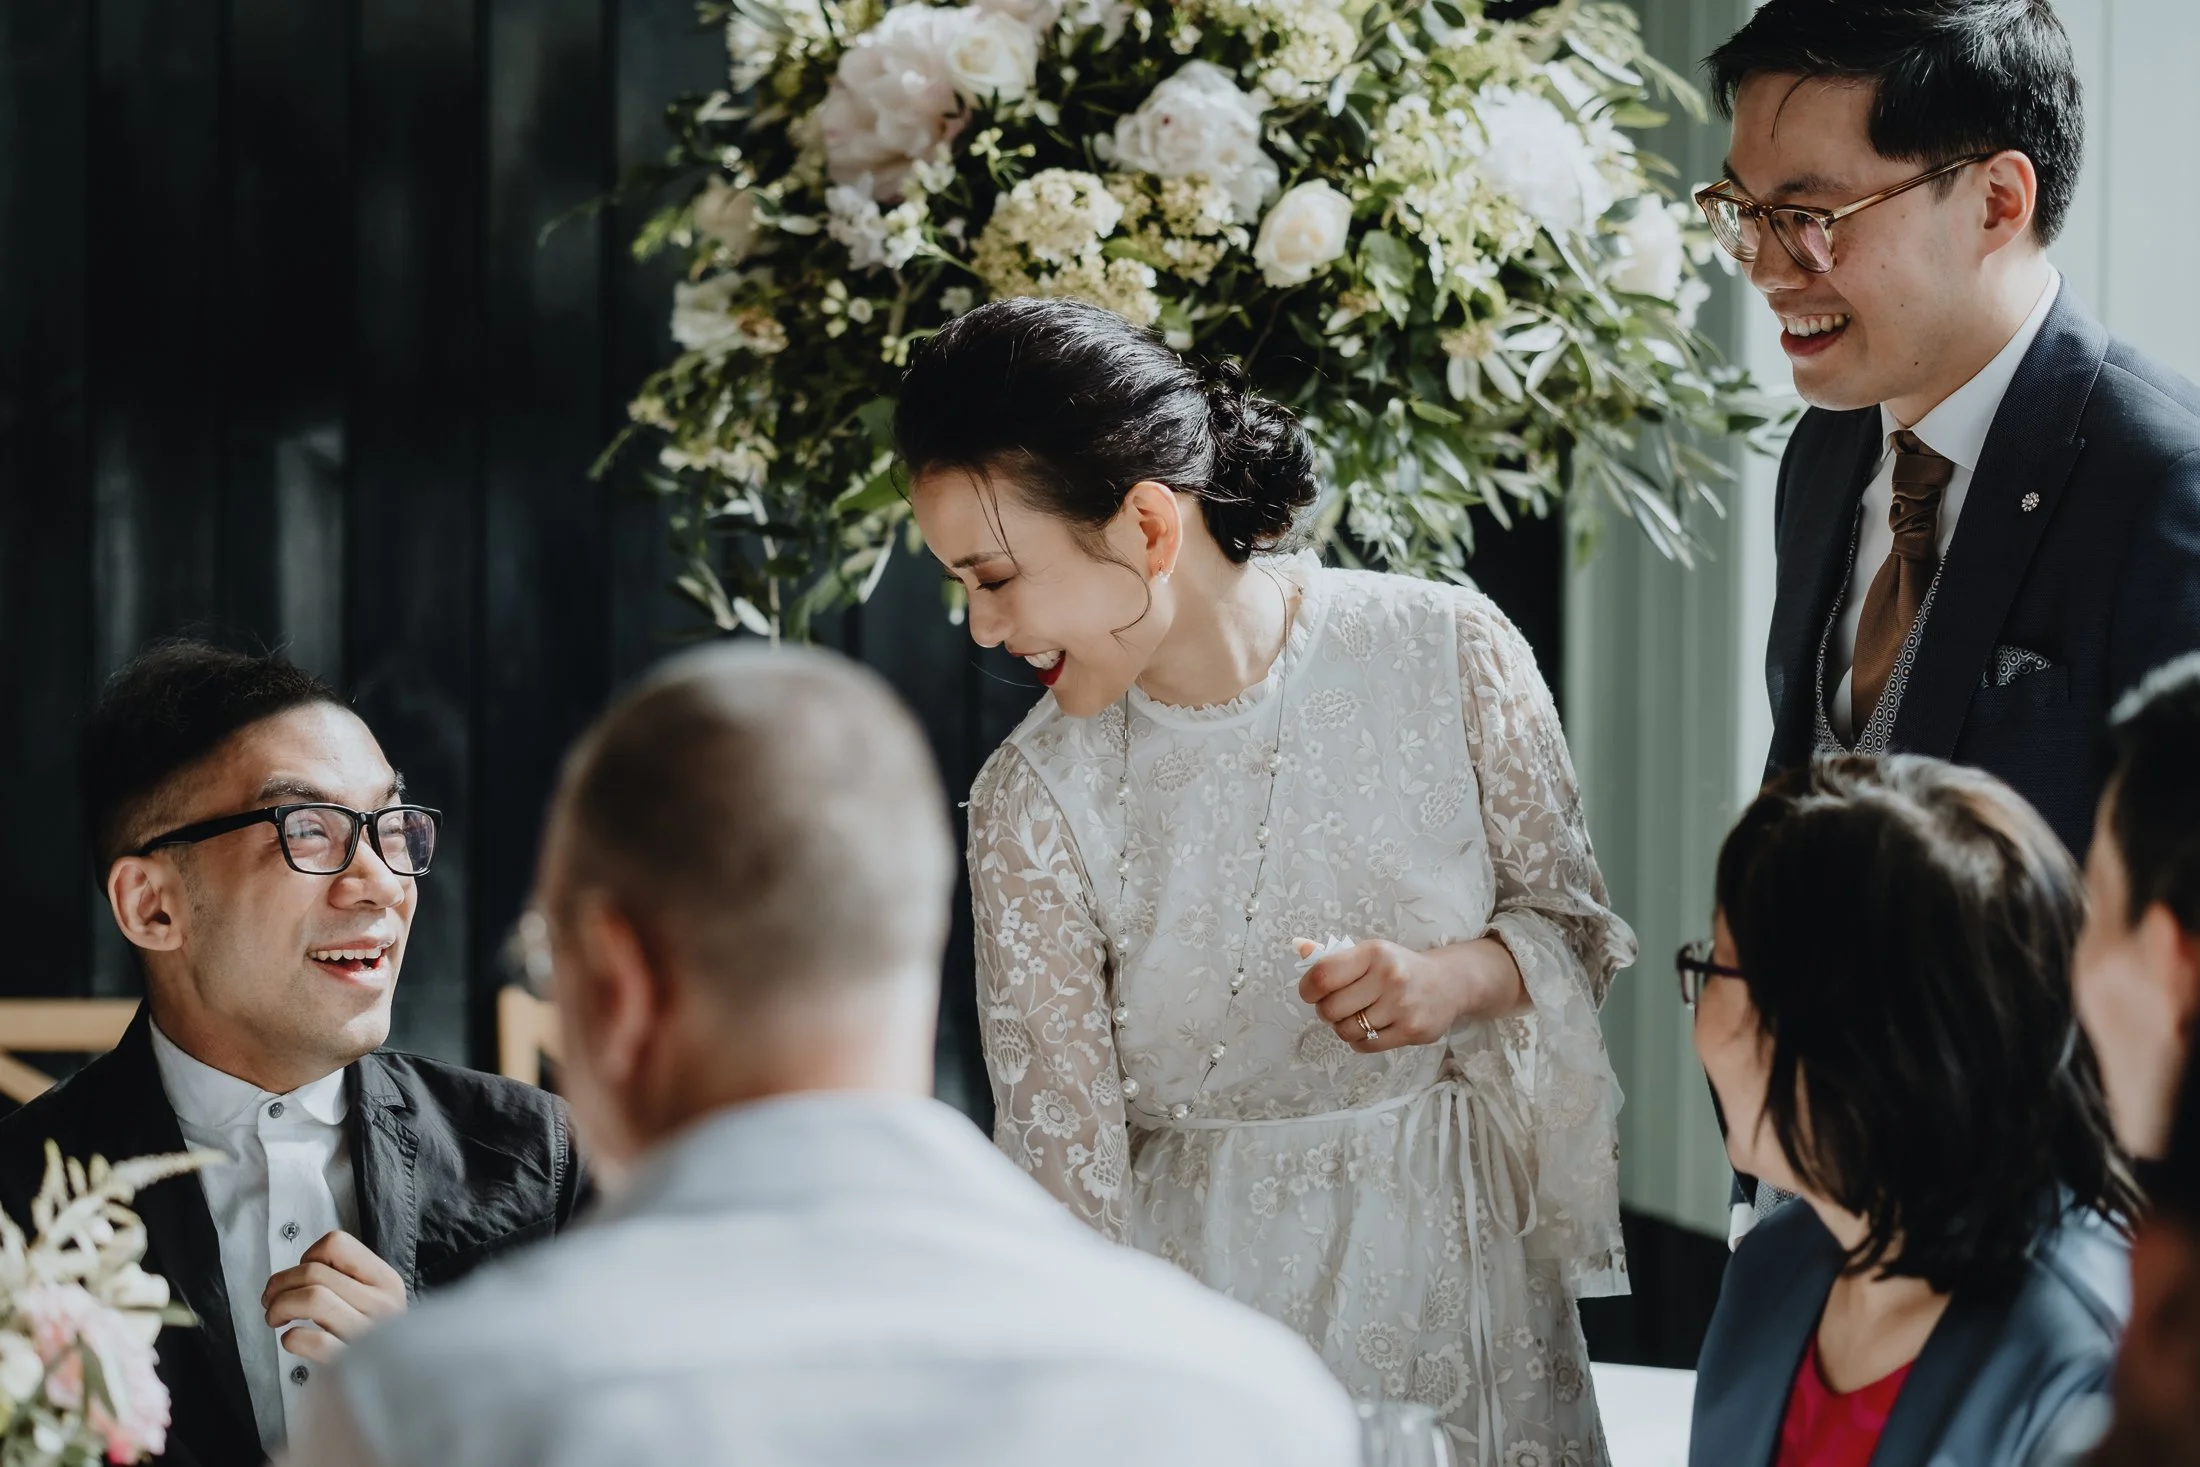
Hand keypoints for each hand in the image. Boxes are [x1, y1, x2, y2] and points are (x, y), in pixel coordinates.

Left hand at [262, 1230, 406, 1363]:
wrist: (393, 1383)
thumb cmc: (371, 1339)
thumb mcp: (373, 1299)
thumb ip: (347, 1278)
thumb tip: (298, 1268)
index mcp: (387, 1281)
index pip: (337, 1244)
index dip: (309, 1256)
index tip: (303, 1276)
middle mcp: (382, 1304)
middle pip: (313, 1272)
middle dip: (279, 1284)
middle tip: (270, 1300)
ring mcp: (368, 1334)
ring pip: (312, 1299)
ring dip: (280, 1307)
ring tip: (275, 1318)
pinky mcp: (350, 1363)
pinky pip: (313, 1341)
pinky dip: (292, 1339)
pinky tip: (292, 1341)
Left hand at [1295, 936, 1526, 1052]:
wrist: (1449, 983)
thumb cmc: (1399, 968)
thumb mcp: (1371, 953)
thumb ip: (1334, 956)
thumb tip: (1299, 947)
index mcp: (1374, 953)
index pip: (1323, 975)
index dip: (1308, 989)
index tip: (1312, 992)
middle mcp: (1389, 977)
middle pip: (1331, 1008)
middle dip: (1326, 1011)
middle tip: (1337, 1007)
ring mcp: (1402, 1006)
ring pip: (1347, 1030)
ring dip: (1344, 1027)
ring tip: (1356, 1016)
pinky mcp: (1411, 1031)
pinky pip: (1365, 1045)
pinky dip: (1359, 1040)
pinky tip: (1370, 1028)